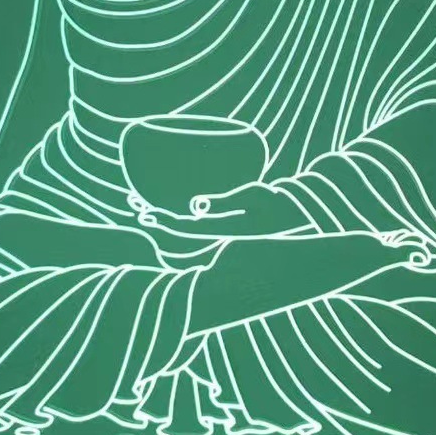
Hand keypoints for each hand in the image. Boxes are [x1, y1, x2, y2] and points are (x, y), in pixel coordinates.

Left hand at [136, 181, 311, 240]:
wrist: (300, 219)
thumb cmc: (278, 204)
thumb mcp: (253, 196)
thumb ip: (223, 203)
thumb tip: (194, 206)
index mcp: (225, 230)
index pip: (184, 229)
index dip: (162, 221)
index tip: (144, 211)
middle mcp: (219, 237)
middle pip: (178, 234)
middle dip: (155, 220)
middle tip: (135, 203)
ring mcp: (221, 238)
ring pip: (182, 236)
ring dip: (162, 224)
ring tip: (144, 208)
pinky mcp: (224, 236)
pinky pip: (192, 235)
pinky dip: (174, 228)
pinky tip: (167, 218)